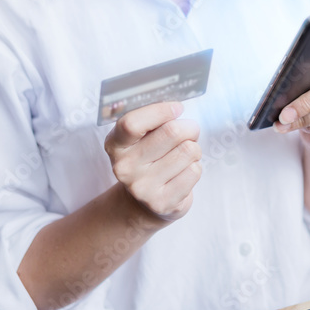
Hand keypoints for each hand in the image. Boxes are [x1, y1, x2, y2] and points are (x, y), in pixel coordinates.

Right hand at [103, 101, 201, 222]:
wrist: (142, 201)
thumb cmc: (149, 157)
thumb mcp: (141, 136)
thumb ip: (152, 118)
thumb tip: (177, 106)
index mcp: (115, 144)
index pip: (132, 123)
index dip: (160, 111)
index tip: (177, 108)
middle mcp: (124, 167)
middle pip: (172, 132)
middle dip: (188, 127)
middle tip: (189, 131)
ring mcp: (142, 187)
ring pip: (188, 150)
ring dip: (193, 149)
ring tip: (183, 155)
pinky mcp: (162, 202)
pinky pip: (194, 171)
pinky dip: (195, 167)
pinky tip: (182, 172)